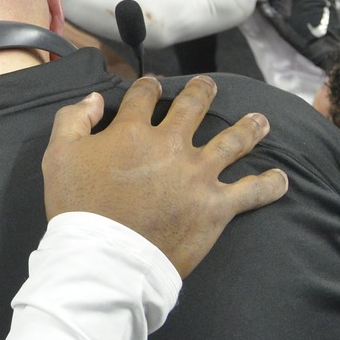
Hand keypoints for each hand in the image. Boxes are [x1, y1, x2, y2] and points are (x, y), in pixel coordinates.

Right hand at [42, 75, 287, 277]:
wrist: (105, 256)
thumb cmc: (78, 207)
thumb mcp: (58, 155)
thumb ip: (73, 119)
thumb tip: (95, 100)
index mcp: (134, 131)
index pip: (145, 95)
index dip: (148, 85)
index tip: (153, 83)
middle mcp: (171, 145)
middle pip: (194, 107)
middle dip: (203, 93)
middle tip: (210, 86)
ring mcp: (198, 174)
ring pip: (232, 142)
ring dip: (249, 128)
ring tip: (261, 121)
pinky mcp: (216, 207)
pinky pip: (251, 192)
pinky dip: (269, 185)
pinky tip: (281, 179)